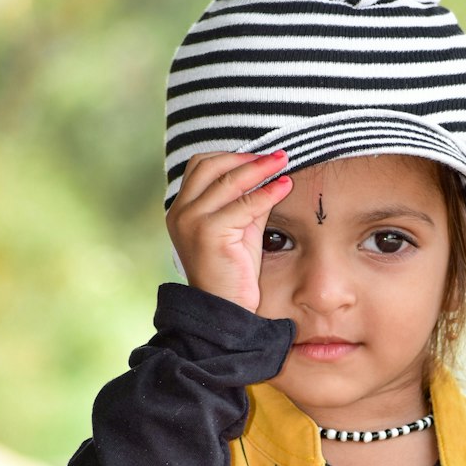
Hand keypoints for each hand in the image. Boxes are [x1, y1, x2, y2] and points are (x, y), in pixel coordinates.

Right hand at [166, 149, 291, 310]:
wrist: (225, 309)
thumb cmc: (233, 272)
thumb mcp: (239, 229)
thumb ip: (247, 201)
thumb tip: (269, 173)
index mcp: (181, 209)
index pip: (201, 166)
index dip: (232, 157)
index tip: (261, 156)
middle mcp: (180, 212)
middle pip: (211, 165)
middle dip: (246, 158)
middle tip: (276, 156)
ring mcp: (191, 221)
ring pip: (229, 181)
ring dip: (260, 169)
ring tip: (283, 164)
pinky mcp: (209, 233)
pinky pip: (244, 204)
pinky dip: (267, 193)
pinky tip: (284, 187)